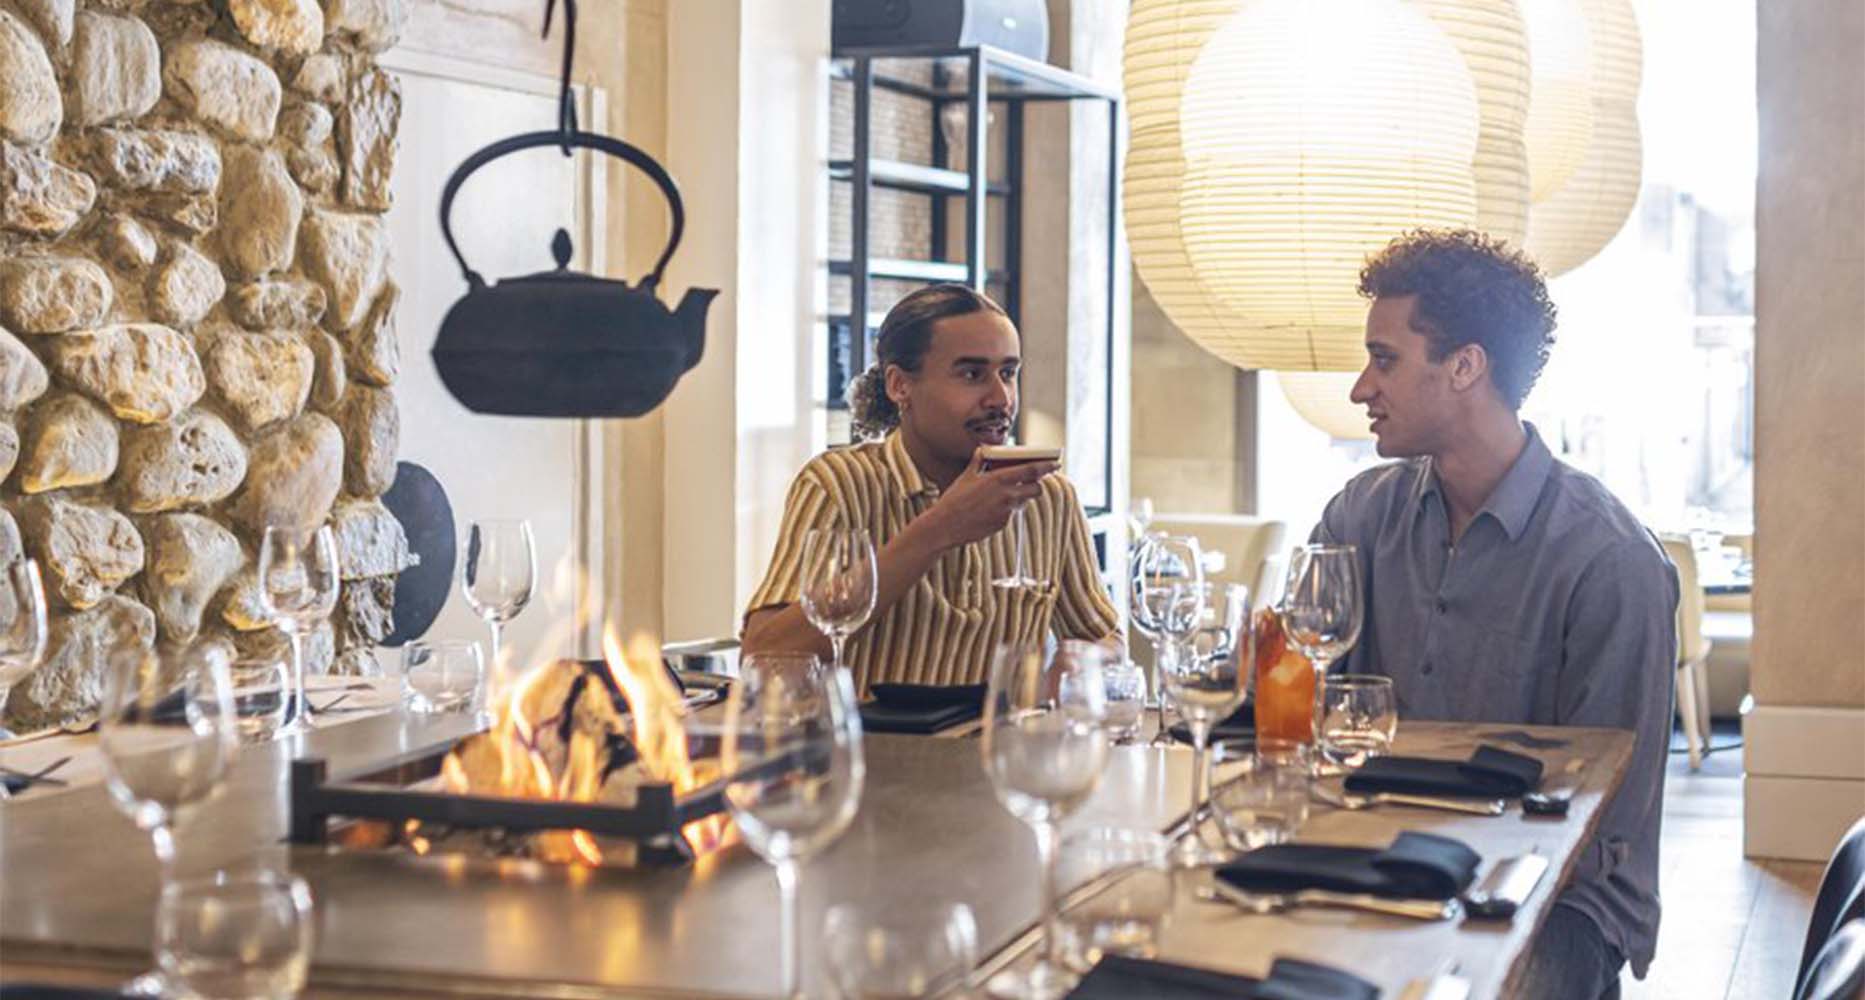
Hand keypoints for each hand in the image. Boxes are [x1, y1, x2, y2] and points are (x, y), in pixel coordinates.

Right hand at [918, 449, 1058, 547]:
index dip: (1046, 466)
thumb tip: (982, 450)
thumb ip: (978, 461)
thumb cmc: (955, 499)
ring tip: (1003, 496)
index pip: (1031, 470)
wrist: (946, 525)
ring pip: (1024, 502)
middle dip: (1036, 485)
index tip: (1056, 463)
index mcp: (999, 478)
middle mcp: (1007, 495)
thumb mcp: (966, 476)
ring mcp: (1006, 511)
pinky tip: (991, 510)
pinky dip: (1007, 510)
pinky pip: (1011, 514)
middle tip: (1031, 482)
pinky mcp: (1003, 524)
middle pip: (1036, 489)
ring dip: (1020, 497)